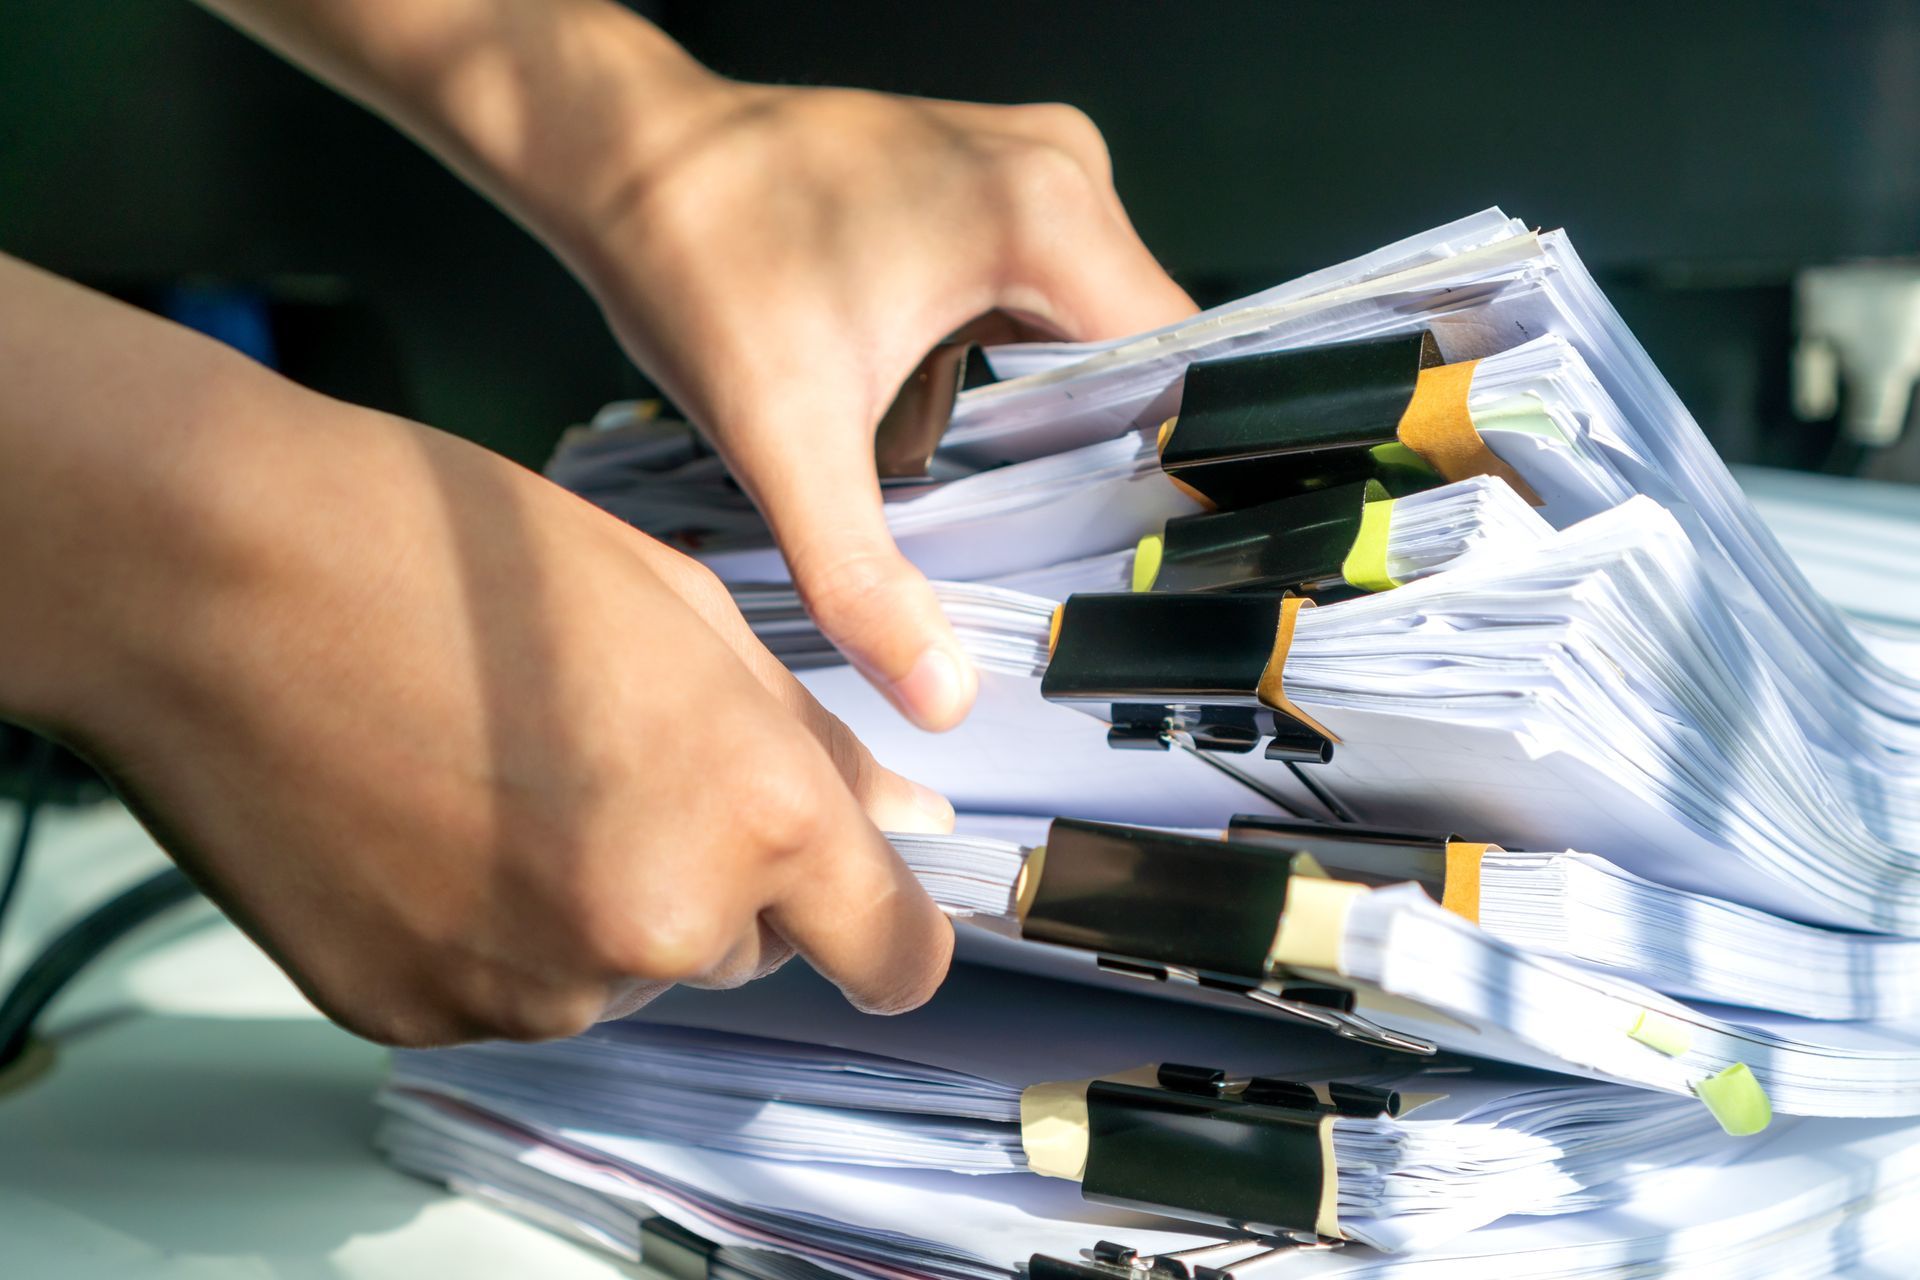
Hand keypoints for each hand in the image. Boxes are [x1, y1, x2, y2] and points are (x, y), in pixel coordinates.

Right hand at [1, 258, 955, 1042]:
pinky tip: (428, 818)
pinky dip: (493, 926)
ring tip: (500, 772)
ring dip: (599, 901)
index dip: (884, 927)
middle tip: (613, 755)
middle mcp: (656, 929)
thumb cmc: (450, 553)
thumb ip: (817, 744)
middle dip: (714, 871)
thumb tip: (907, 823)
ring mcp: (529, 988)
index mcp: (752, 818)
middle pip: (746, 947)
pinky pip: (510, 989)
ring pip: (624, 969)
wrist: (213, 572)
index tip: (861, 900)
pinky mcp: (416, 1012)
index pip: (893, 956)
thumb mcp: (687, 610)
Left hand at [573, 83, 1196, 729]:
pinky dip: (1005, 359)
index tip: (1141, 546)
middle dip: (1092, 448)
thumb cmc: (694, 255)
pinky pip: (1043, 292)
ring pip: (1092, 328)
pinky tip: (930, 395)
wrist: (622, 156)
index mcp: (1042, 216)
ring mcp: (1026, 165)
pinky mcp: (988, 179)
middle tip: (1030, 526)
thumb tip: (939, 693)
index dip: (1173, 469)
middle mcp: (1056, 171)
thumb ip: (863, 576)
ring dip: (1045, 405)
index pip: (1181, 368)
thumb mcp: (783, 438)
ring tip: (956, 451)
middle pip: (1142, 355)